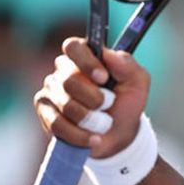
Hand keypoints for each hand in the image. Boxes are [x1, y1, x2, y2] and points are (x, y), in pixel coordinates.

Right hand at [34, 37, 151, 158]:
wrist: (119, 134)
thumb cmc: (127, 102)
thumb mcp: (137, 82)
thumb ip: (127, 65)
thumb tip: (108, 54)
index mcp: (85, 56)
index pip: (73, 46)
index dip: (86, 62)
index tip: (103, 77)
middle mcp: (63, 70)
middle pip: (69, 80)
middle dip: (95, 98)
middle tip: (108, 105)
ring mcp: (51, 91)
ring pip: (65, 104)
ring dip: (90, 118)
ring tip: (102, 122)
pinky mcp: (45, 114)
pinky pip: (57, 125)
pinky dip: (80, 134)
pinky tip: (94, 138)